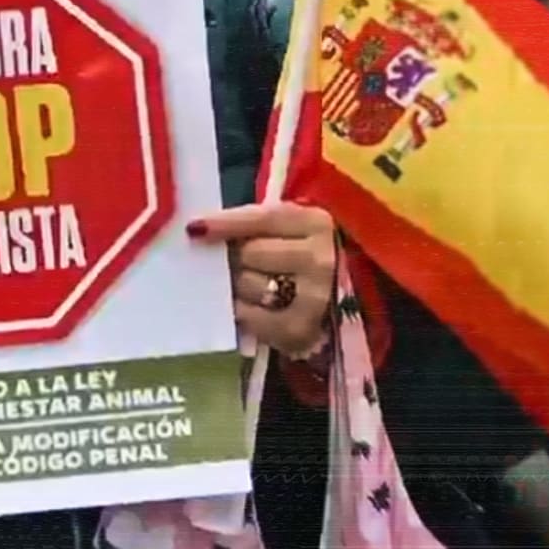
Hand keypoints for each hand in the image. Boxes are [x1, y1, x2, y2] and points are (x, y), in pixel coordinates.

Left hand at [188, 202, 336, 356]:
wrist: (353, 300)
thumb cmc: (305, 255)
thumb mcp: (292, 229)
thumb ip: (255, 223)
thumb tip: (199, 229)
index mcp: (316, 223)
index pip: (263, 218)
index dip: (227, 222)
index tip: (195, 228)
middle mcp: (319, 258)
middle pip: (250, 253)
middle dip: (235, 258)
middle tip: (237, 262)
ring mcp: (315, 297)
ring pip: (248, 285)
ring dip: (239, 286)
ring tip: (251, 286)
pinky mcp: (303, 329)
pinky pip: (252, 318)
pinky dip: (245, 313)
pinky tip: (252, 309)